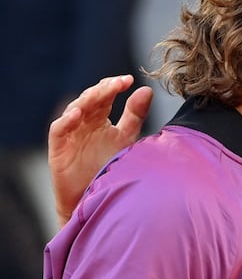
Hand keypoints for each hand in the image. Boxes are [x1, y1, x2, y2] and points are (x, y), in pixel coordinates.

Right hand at [49, 75, 152, 226]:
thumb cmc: (109, 167)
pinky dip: (66, 120)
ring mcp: (70, 134)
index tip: (130, 80)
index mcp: (99, 118)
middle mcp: (83, 122)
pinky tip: (77, 114)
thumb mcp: (126, 138)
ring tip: (102, 92)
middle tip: (120, 82)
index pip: (105, 95)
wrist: (95, 198)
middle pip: (90, 99)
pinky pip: (58, 130)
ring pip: (74, 109)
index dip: (114, 85)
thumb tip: (146, 90)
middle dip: (104, 89)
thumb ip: (134, 115)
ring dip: (87, 99)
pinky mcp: (58, 148)